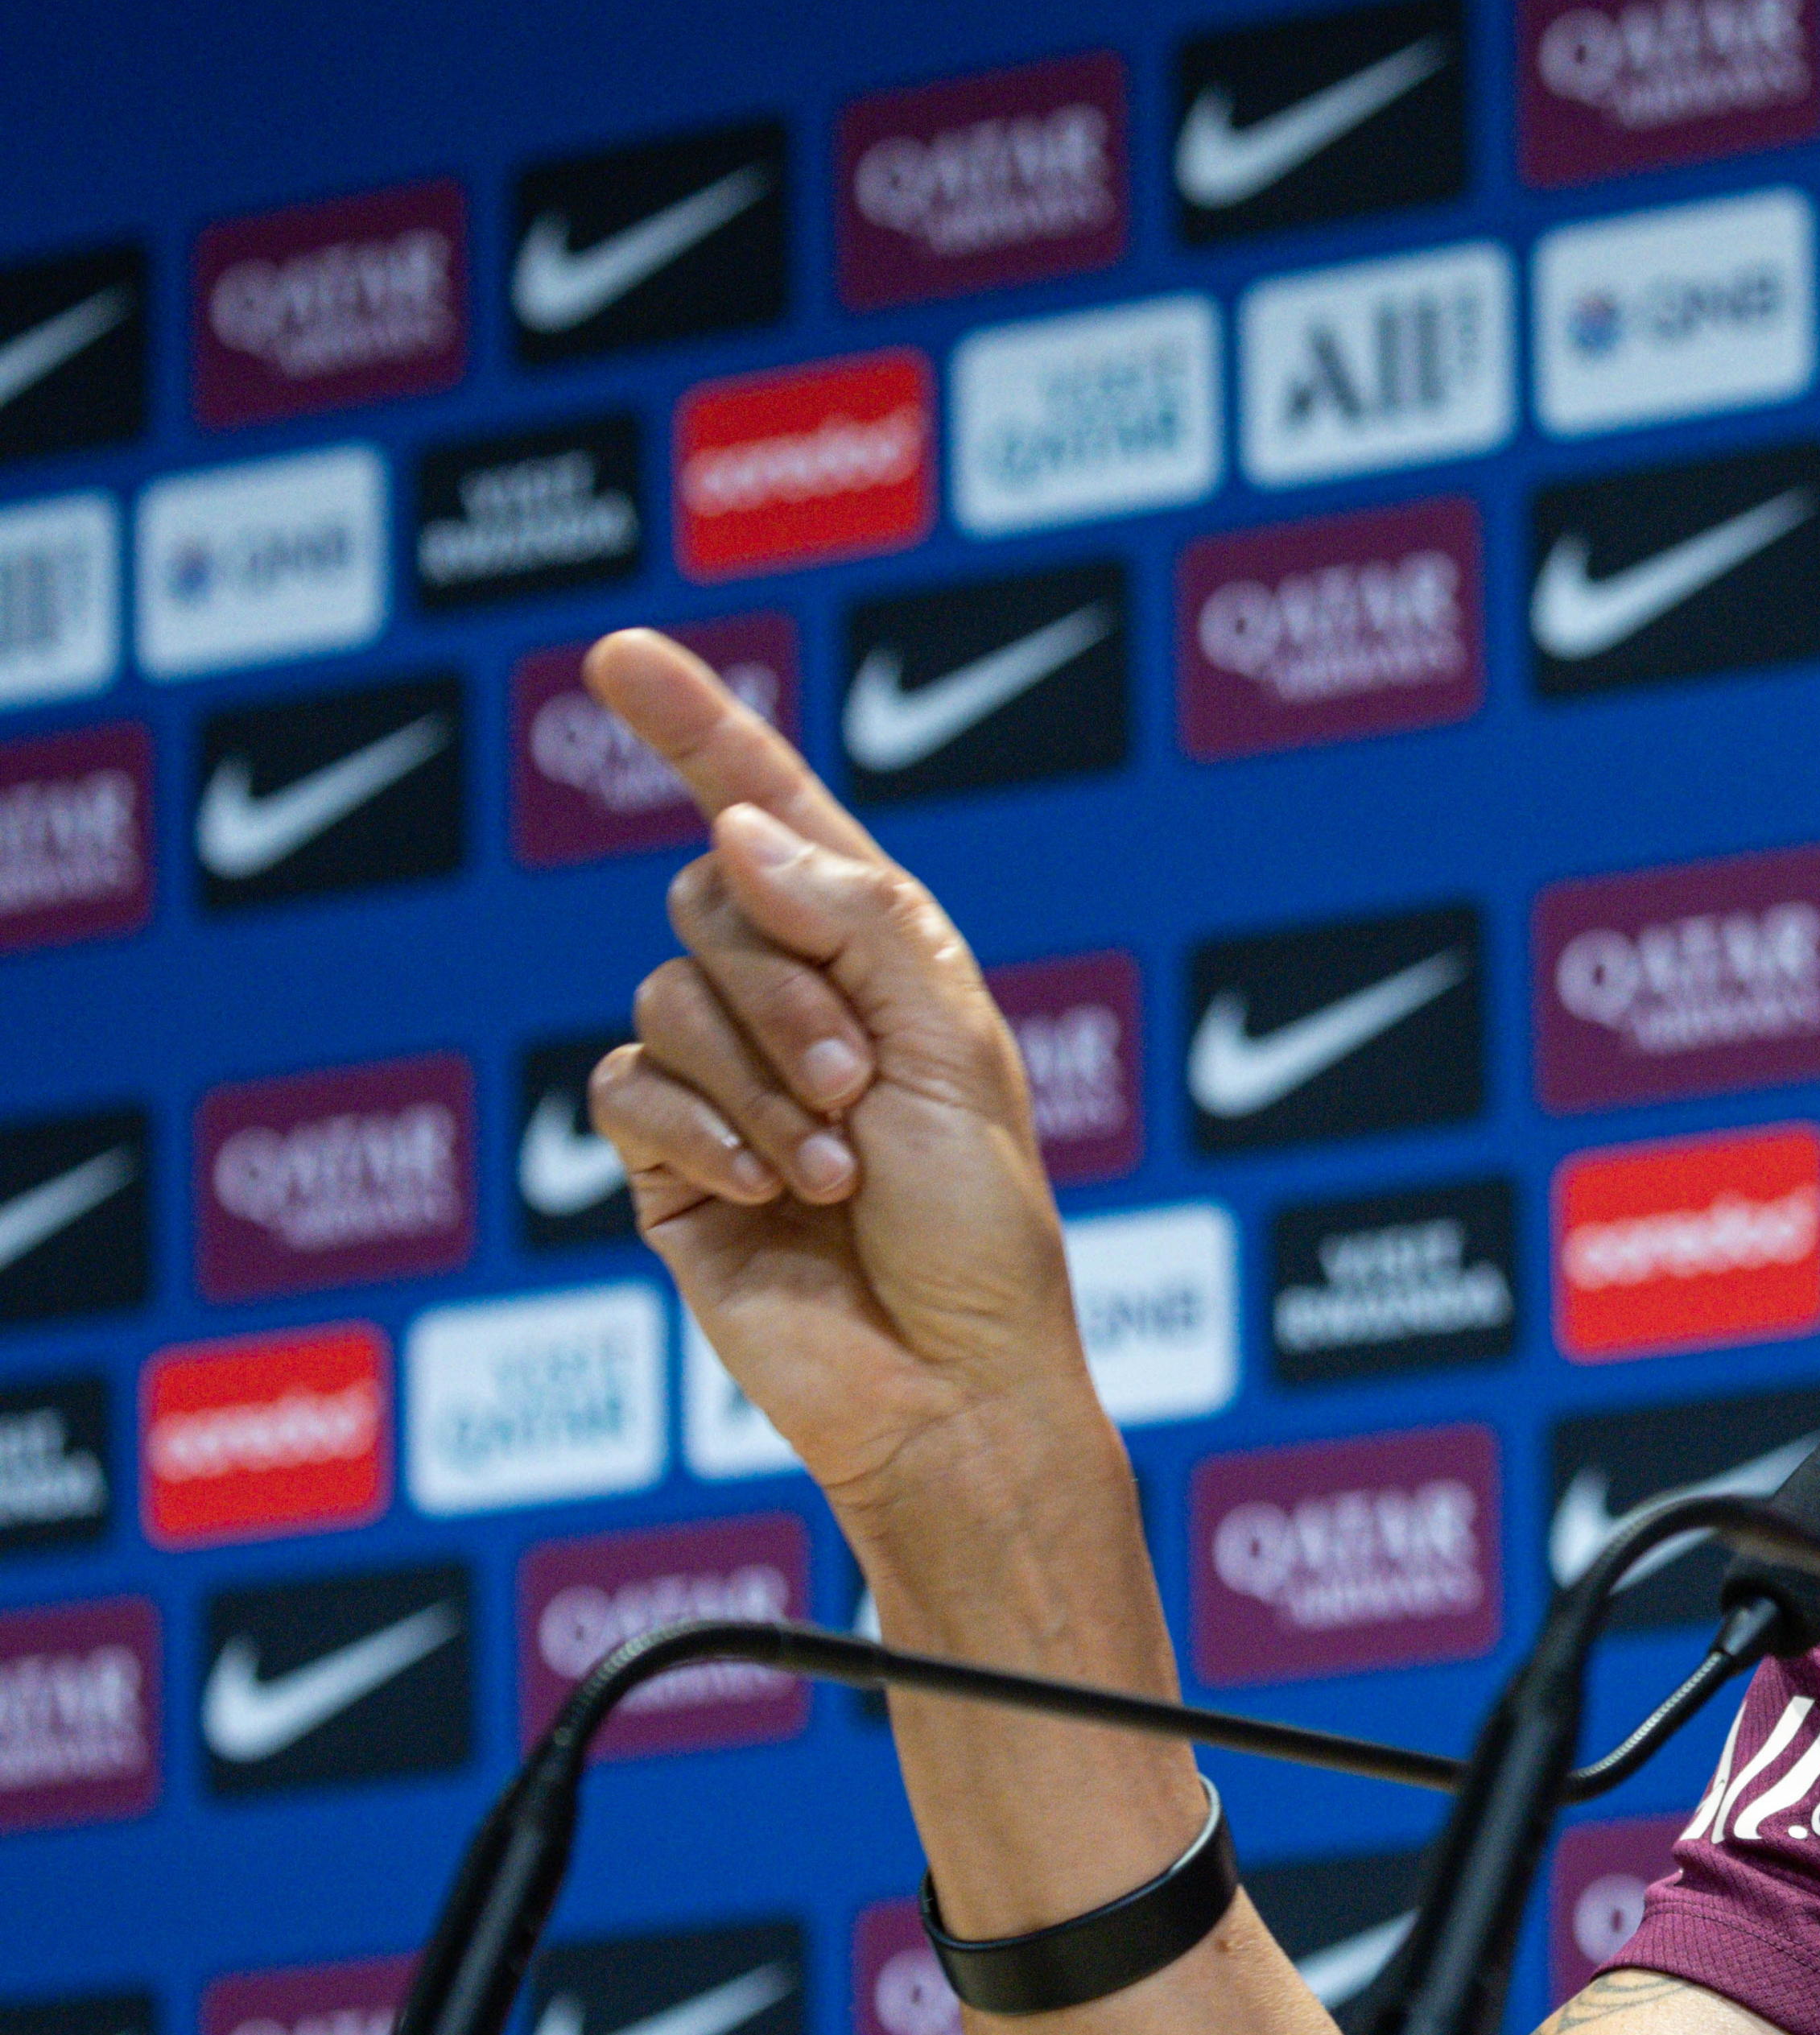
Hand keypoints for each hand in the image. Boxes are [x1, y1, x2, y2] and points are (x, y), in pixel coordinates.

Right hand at [580, 626, 1096, 1505]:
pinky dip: (705, 1133)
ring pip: (667, 997)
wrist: (950, 1380)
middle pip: (710, 904)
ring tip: (831, 1169)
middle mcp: (792, 1004)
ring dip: (758, 1080)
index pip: (773, 817)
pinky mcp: (665, 1164)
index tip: (620, 654)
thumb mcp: (952, 1046)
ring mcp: (722, 1083)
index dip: (700, 732)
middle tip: (853, 1086)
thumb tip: (735, 835)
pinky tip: (772, 1196)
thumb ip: (856, 922)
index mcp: (877, 958)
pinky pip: (628, 1088)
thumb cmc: (984, 1226)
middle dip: (784, 988)